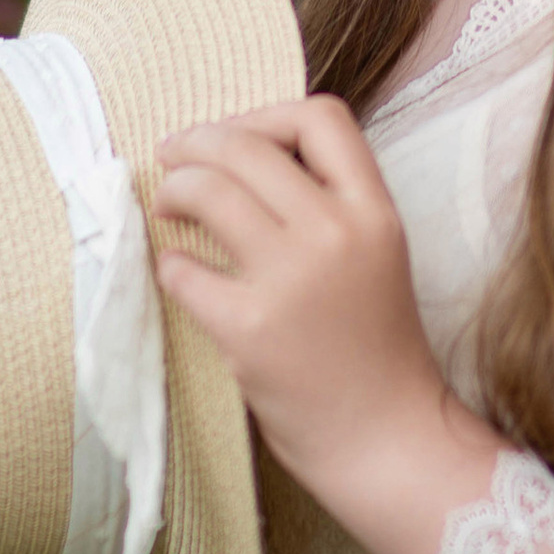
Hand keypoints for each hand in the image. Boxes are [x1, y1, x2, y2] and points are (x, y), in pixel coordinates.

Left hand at [154, 98, 508, 553]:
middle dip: (198, 143)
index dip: (266, 115)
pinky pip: (186, 272)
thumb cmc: (377, 349)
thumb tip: (247, 158)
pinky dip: (172, 264)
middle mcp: (337, 233)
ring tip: (167, 204)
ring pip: (210, 193)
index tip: (237, 138)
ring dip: (175, 190)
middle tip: (173, 158)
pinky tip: (177, 270)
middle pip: (248, 147)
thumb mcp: (378, 255)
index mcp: (374, 211)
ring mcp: (293, 280)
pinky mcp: (251, 329)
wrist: (386, 438)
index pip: (320, 117)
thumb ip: (332, 205)